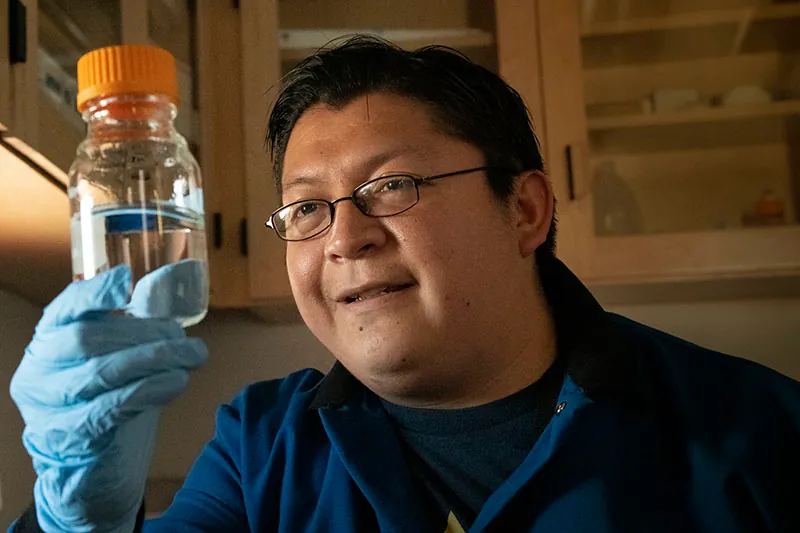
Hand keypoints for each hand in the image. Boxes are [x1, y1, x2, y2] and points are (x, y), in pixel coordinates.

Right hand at [10, 262, 207, 531]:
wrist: (90, 466)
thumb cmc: (108, 397)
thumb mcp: (121, 353)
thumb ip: (142, 315)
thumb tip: (179, 272)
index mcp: (48, 341)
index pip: (63, 310)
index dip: (94, 292)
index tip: (127, 279)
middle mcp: (39, 371)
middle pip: (88, 339)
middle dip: (144, 333)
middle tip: (185, 338)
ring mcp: (49, 406)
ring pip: (101, 373)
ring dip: (155, 360)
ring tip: (193, 356)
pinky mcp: (70, 436)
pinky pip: (111, 408)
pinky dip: (150, 390)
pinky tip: (177, 383)